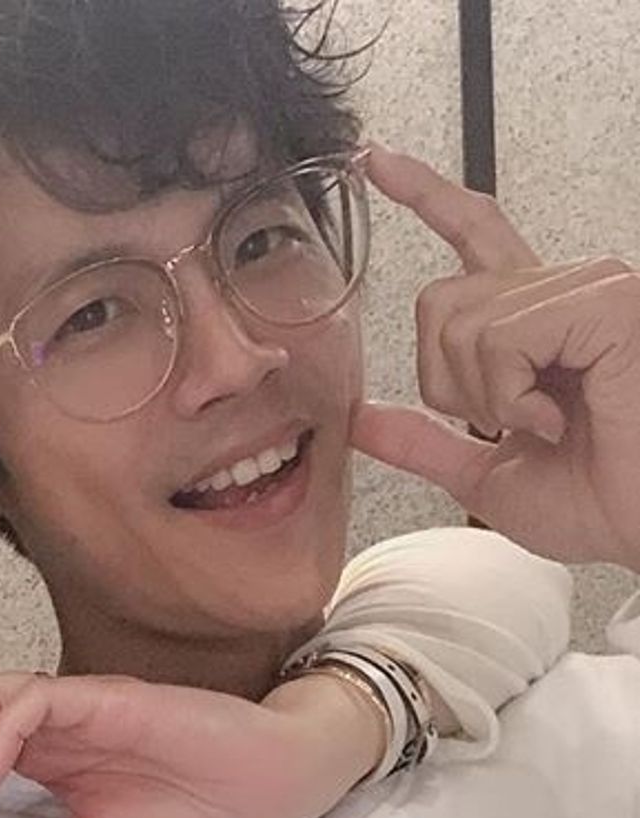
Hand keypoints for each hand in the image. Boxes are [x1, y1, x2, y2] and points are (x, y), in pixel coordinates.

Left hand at [351, 144, 639, 572]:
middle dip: (449, 382)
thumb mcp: (485, 474)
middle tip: (512, 424)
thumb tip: (361, 419)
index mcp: (537, 320)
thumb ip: (424, 441)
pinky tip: (557, 414)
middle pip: (438, 301)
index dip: (426, 195)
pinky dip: (509, 393)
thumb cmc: (600, 503)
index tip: (377, 161)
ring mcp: (591, 289)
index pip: (476, 236)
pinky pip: (501, 335)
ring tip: (547, 422)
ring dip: (485, 396)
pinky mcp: (609, 303)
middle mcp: (565, 292)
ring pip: (462, 321)